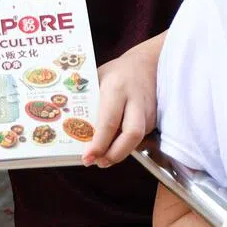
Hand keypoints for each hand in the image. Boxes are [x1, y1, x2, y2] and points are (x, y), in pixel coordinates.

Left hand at [85, 37, 158, 166]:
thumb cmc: (116, 73)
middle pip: (131, 134)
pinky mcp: (155, 118)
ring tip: (104, 159)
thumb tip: (71, 129)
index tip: (87, 157)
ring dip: (120, 153)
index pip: (109, 121)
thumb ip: (88, 101)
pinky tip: (115, 146)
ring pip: (138, 139)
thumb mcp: (97, 78)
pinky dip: (126, 145)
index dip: (99, 143)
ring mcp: (148, 110)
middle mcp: (135, 99)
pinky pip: (140, 137)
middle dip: (115, 154)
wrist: (148, 64)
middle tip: (98, 162)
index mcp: (117, 88)